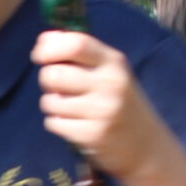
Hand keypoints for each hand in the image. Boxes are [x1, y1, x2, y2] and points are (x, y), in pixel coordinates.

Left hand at [32, 30, 166, 181]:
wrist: (145, 145)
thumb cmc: (120, 102)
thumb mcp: (110, 72)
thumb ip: (80, 54)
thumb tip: (43, 39)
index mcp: (114, 63)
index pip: (76, 44)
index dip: (50, 47)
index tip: (40, 55)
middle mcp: (109, 84)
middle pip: (54, 74)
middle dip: (46, 80)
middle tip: (57, 86)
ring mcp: (101, 111)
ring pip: (50, 101)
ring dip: (53, 105)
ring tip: (71, 108)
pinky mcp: (91, 135)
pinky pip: (53, 123)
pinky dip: (57, 124)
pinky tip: (74, 124)